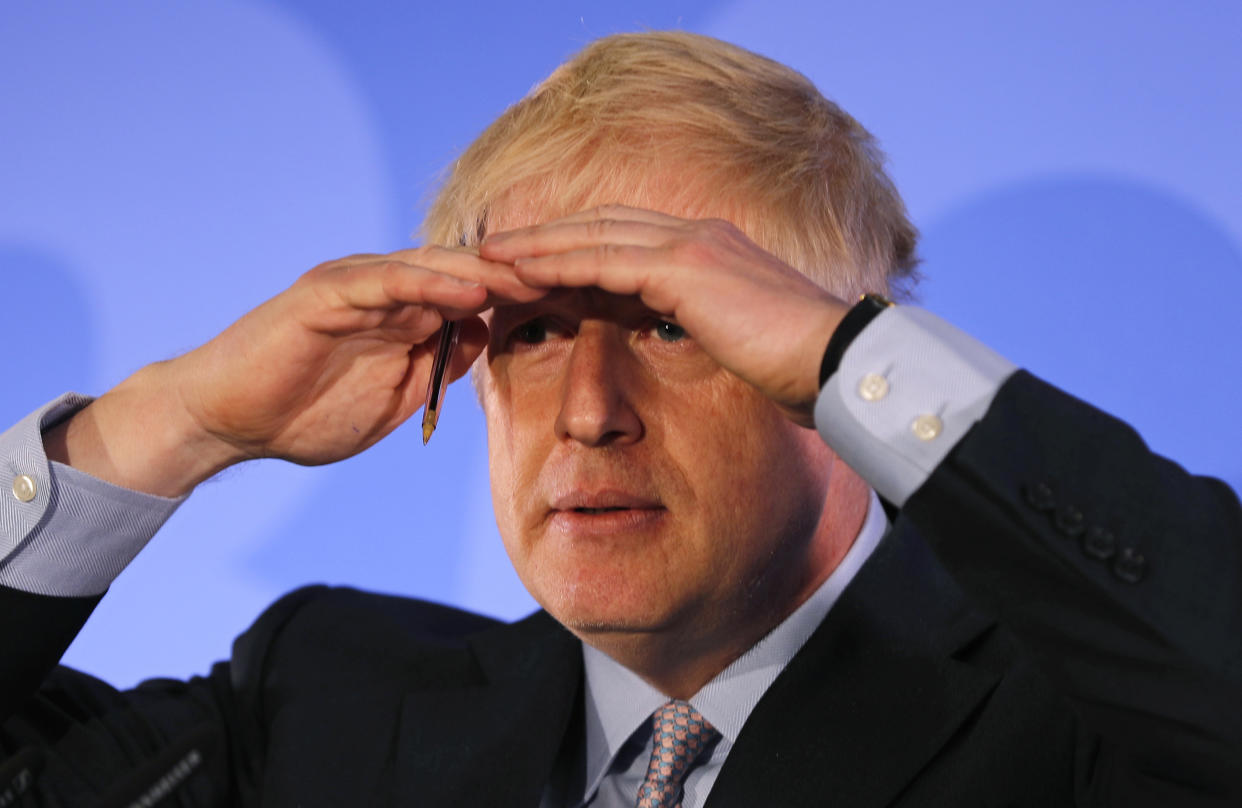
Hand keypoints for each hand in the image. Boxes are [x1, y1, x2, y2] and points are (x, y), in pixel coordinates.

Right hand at [48, 248, 539, 495]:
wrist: (230, 419)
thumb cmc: (308, 412)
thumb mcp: (396, 397)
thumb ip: (438, 366)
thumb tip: (486, 339)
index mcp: (410, 312)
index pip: (483, 296)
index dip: (533, 299)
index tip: (588, 307)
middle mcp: (390, 287)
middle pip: (471, 272)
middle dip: (526, 276)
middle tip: (585, 277)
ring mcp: (360, 285)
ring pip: (437, 266)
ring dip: (491, 272)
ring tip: (542, 276)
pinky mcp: (328, 292)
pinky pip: (388, 280)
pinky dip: (431, 282)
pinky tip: (474, 290)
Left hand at [480, 205, 851, 425]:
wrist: (838, 365)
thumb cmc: (802, 370)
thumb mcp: (744, 347)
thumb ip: (712, 335)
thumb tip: (703, 351)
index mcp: (713, 255)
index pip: (630, 241)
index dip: (579, 248)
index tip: (537, 263)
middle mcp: (700, 237)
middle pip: (603, 226)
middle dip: (548, 237)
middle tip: (497, 249)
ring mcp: (692, 246)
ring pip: (594, 234)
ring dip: (538, 244)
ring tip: (490, 255)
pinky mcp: (684, 268)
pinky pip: (603, 258)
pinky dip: (557, 260)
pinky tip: (521, 270)